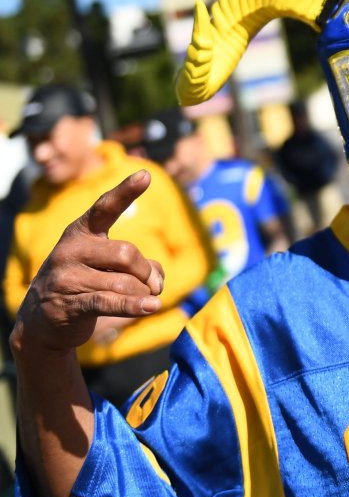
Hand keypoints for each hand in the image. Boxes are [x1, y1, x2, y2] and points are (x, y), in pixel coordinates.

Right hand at [11, 171, 164, 356]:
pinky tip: (151, 307)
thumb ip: (139, 265)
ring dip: (142, 294)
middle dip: (147, 272)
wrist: (43, 321)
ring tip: (145, 301)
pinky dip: (134, 306)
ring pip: (124, 282)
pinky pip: (109, 301)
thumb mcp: (109, 268)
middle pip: (126, 253)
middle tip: (153, 286)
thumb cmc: (86, 287)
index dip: (126, 191)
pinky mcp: (68, 304)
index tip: (146, 175)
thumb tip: (157, 280)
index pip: (105, 207)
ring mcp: (66, 276)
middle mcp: (71, 250)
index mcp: (81, 233)